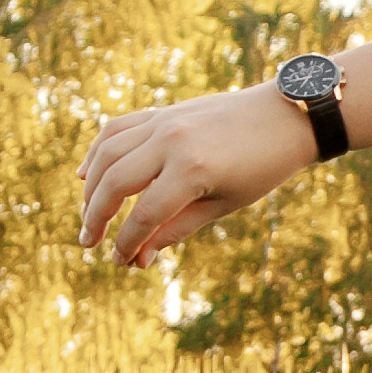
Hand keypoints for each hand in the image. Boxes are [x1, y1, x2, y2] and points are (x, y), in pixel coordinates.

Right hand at [78, 85, 314, 264]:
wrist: (284, 116)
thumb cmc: (262, 167)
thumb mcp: (224, 205)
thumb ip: (177, 229)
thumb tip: (140, 258)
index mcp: (192, 170)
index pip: (143, 216)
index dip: (126, 243)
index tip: (120, 262)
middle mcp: (171, 142)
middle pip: (115, 183)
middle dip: (95, 217)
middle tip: (88, 243)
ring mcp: (164, 122)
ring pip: (108, 153)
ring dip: (91, 186)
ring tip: (87, 215)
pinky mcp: (163, 111)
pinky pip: (118, 128)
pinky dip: (98, 150)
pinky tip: (87, 173)